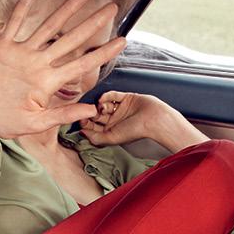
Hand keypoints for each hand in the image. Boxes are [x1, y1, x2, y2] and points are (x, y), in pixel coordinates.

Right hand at [0, 0, 126, 139]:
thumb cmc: (6, 122)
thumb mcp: (37, 123)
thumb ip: (63, 115)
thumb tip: (92, 110)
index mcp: (49, 82)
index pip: (83, 63)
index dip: (103, 53)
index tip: (122, 41)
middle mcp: (40, 64)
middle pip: (72, 39)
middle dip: (92, 23)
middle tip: (112, 8)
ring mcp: (23, 53)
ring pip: (48, 26)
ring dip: (66, 9)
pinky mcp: (3, 47)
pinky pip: (15, 22)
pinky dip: (24, 6)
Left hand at [80, 91, 210, 151]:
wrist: (153, 119)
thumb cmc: (135, 131)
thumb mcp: (111, 138)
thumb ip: (95, 138)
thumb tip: (81, 132)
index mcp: (111, 132)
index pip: (94, 128)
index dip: (86, 124)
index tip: (81, 120)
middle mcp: (114, 121)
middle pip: (97, 116)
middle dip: (91, 114)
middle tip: (88, 113)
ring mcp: (119, 109)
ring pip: (104, 105)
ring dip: (100, 106)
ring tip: (101, 108)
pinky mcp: (125, 98)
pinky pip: (112, 95)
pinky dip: (106, 96)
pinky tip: (103, 100)